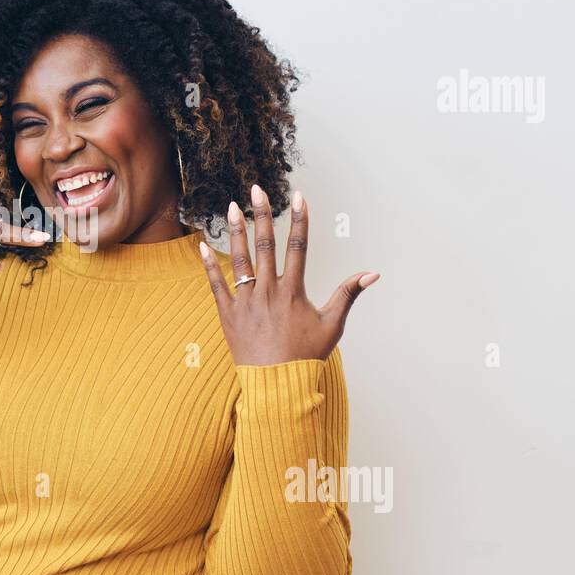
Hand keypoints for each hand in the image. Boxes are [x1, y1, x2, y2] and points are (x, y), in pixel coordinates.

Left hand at [198, 186, 378, 366]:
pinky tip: (202, 245)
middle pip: (265, 245)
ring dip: (236, 231)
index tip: (299, 196)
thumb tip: (372, 273)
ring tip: (233, 207)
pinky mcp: (228, 314)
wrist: (277, 385)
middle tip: (257, 189)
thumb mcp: (333, 324)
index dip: (300, 220)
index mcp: (294, 291)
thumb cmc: (306, 356)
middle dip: (262, 214)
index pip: (298, 247)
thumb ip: (348, 294)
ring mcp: (246, 302)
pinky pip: (216, 285)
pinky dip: (209, 265)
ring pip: (240, 260)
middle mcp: (269, 291)